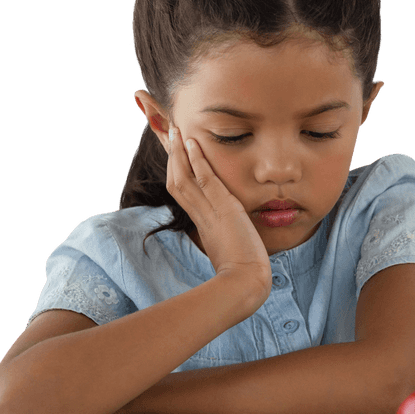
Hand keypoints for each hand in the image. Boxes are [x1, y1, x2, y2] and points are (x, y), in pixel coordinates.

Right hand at [166, 126, 271, 303]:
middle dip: (172, 156)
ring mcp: (209, 211)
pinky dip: (196, 160)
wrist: (245, 283)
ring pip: (184, 176)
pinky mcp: (222, 208)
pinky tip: (193, 143)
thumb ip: (230, 238)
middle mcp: (200, 215)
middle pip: (176, 181)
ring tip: (176, 130)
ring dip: (179, 152)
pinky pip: (204, 179)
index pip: (184, 193)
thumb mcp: (233, 249)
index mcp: (202, 224)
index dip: (178, 172)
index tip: (176, 154)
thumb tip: (236, 236)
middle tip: (170, 133)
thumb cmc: (244, 272)